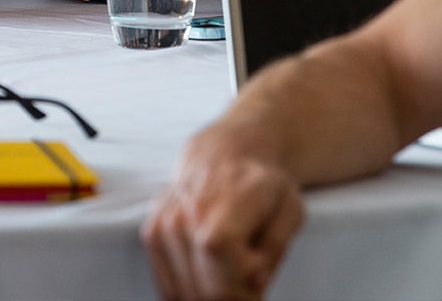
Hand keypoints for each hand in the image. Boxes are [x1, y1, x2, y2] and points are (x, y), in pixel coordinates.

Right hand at [142, 127, 304, 300]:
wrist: (225, 155)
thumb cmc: (262, 185)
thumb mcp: (290, 210)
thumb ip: (276, 246)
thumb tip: (254, 282)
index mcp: (226, 201)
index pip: (220, 261)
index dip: (240, 289)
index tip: (256, 286)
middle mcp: (186, 211)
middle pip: (202, 288)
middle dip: (230, 298)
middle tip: (247, 284)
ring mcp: (164, 223)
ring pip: (183, 292)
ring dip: (209, 294)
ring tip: (230, 272)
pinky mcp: (151, 233)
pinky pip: (168, 286)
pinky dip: (190, 289)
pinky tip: (209, 274)